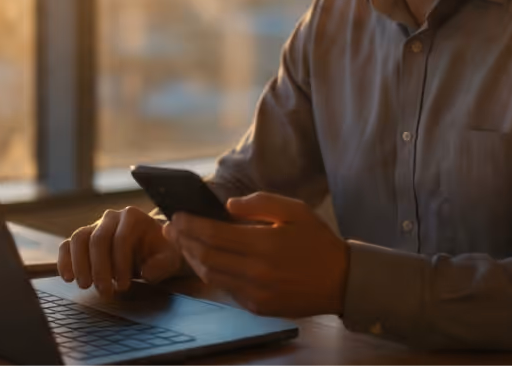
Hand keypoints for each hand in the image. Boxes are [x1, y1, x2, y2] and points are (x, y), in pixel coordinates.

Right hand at [57, 206, 183, 299]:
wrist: (152, 248)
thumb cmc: (161, 252)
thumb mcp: (170, 257)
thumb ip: (163, 264)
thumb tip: (146, 272)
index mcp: (133, 217)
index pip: (121, 238)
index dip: (120, 264)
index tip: (123, 286)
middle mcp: (112, 217)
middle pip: (98, 239)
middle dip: (99, 268)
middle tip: (103, 291)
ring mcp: (95, 226)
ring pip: (78, 239)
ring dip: (79, 264)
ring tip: (85, 285)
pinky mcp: (83, 239)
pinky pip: (67, 245)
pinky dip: (64, 260)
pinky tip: (68, 278)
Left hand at [163, 192, 348, 318]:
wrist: (341, 280)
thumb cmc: (317, 241)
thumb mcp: (295, 210)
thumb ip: (260, 204)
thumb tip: (227, 206)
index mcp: (264, 243)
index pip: (214, 234)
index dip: (191, 225)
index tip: (177, 216)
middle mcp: (256, 271)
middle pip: (206, 256)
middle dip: (184, 240)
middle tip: (170, 228)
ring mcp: (255, 293)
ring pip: (211, 275)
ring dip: (193, 258)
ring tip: (183, 244)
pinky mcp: (257, 307)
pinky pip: (226, 289)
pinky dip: (212, 274)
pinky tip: (207, 262)